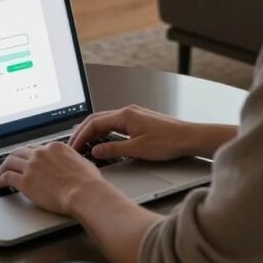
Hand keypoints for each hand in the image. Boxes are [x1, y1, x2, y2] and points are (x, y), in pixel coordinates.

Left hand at [0, 140, 103, 214]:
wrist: (84, 192)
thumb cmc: (87, 181)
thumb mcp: (80, 161)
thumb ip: (70, 159)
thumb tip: (70, 163)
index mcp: (54, 147)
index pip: (35, 148)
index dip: (29, 155)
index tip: (26, 161)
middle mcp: (41, 153)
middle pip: (20, 151)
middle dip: (13, 158)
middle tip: (9, 164)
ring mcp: (32, 166)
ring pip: (10, 161)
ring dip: (3, 168)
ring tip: (0, 174)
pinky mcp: (26, 181)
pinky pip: (7, 177)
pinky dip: (1, 179)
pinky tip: (0, 184)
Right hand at [68, 105, 199, 162]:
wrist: (189, 137)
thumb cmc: (168, 142)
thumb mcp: (137, 150)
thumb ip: (114, 150)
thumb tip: (96, 151)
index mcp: (125, 115)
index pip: (95, 123)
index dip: (81, 135)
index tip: (73, 146)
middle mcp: (128, 111)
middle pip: (98, 119)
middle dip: (83, 132)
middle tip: (73, 145)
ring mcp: (134, 115)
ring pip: (106, 120)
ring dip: (93, 131)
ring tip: (84, 144)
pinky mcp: (139, 120)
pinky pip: (115, 123)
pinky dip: (104, 132)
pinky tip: (103, 141)